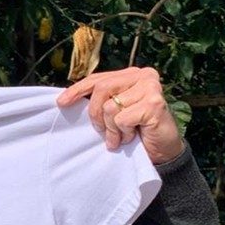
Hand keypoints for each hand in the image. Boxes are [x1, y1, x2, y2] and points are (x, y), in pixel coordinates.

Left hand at [56, 66, 183, 164]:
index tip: (61, 102)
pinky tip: (134, 136)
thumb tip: (68, 99)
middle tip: (103, 132)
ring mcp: (150, 87)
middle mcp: (143, 75)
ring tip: (123, 136)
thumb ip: (102, 100)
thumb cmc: (137, 131)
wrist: (163, 151)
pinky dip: (123, 133)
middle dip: (96, 115)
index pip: (98, 78)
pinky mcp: (154, 103)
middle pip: (101, 89)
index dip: (78, 90)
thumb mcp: (116, 112)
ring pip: (110, 107)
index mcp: (132, 74)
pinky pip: (122, 119)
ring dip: (112, 129)